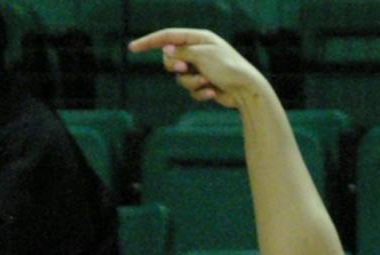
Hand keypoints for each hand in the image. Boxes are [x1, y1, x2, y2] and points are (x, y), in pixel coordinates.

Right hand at [127, 28, 269, 110]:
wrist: (247, 91)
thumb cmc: (228, 69)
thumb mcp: (202, 56)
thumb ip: (182, 52)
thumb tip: (165, 49)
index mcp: (199, 38)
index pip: (167, 37)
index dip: (149, 42)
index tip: (132, 48)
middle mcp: (198, 51)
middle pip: (170, 59)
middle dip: (175, 66)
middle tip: (185, 68)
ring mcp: (201, 68)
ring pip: (180, 78)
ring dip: (191, 83)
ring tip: (207, 83)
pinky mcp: (204, 84)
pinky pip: (191, 90)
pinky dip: (200, 93)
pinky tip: (214, 93)